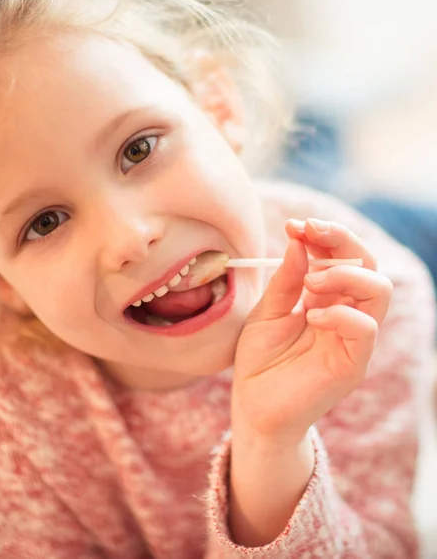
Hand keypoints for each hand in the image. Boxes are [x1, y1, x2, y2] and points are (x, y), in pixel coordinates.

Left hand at [231, 218, 392, 446]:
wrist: (253, 406)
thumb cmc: (259, 360)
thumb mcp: (265, 312)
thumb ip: (284, 281)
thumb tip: (297, 242)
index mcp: (324, 298)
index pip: (341, 256)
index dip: (323, 235)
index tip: (294, 225)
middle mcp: (344, 313)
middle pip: (367, 264)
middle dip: (340, 239)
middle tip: (308, 231)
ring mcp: (351, 338)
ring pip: (378, 290)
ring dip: (344, 273)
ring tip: (310, 280)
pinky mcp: (352, 363)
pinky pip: (365, 329)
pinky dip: (340, 314)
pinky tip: (311, 316)